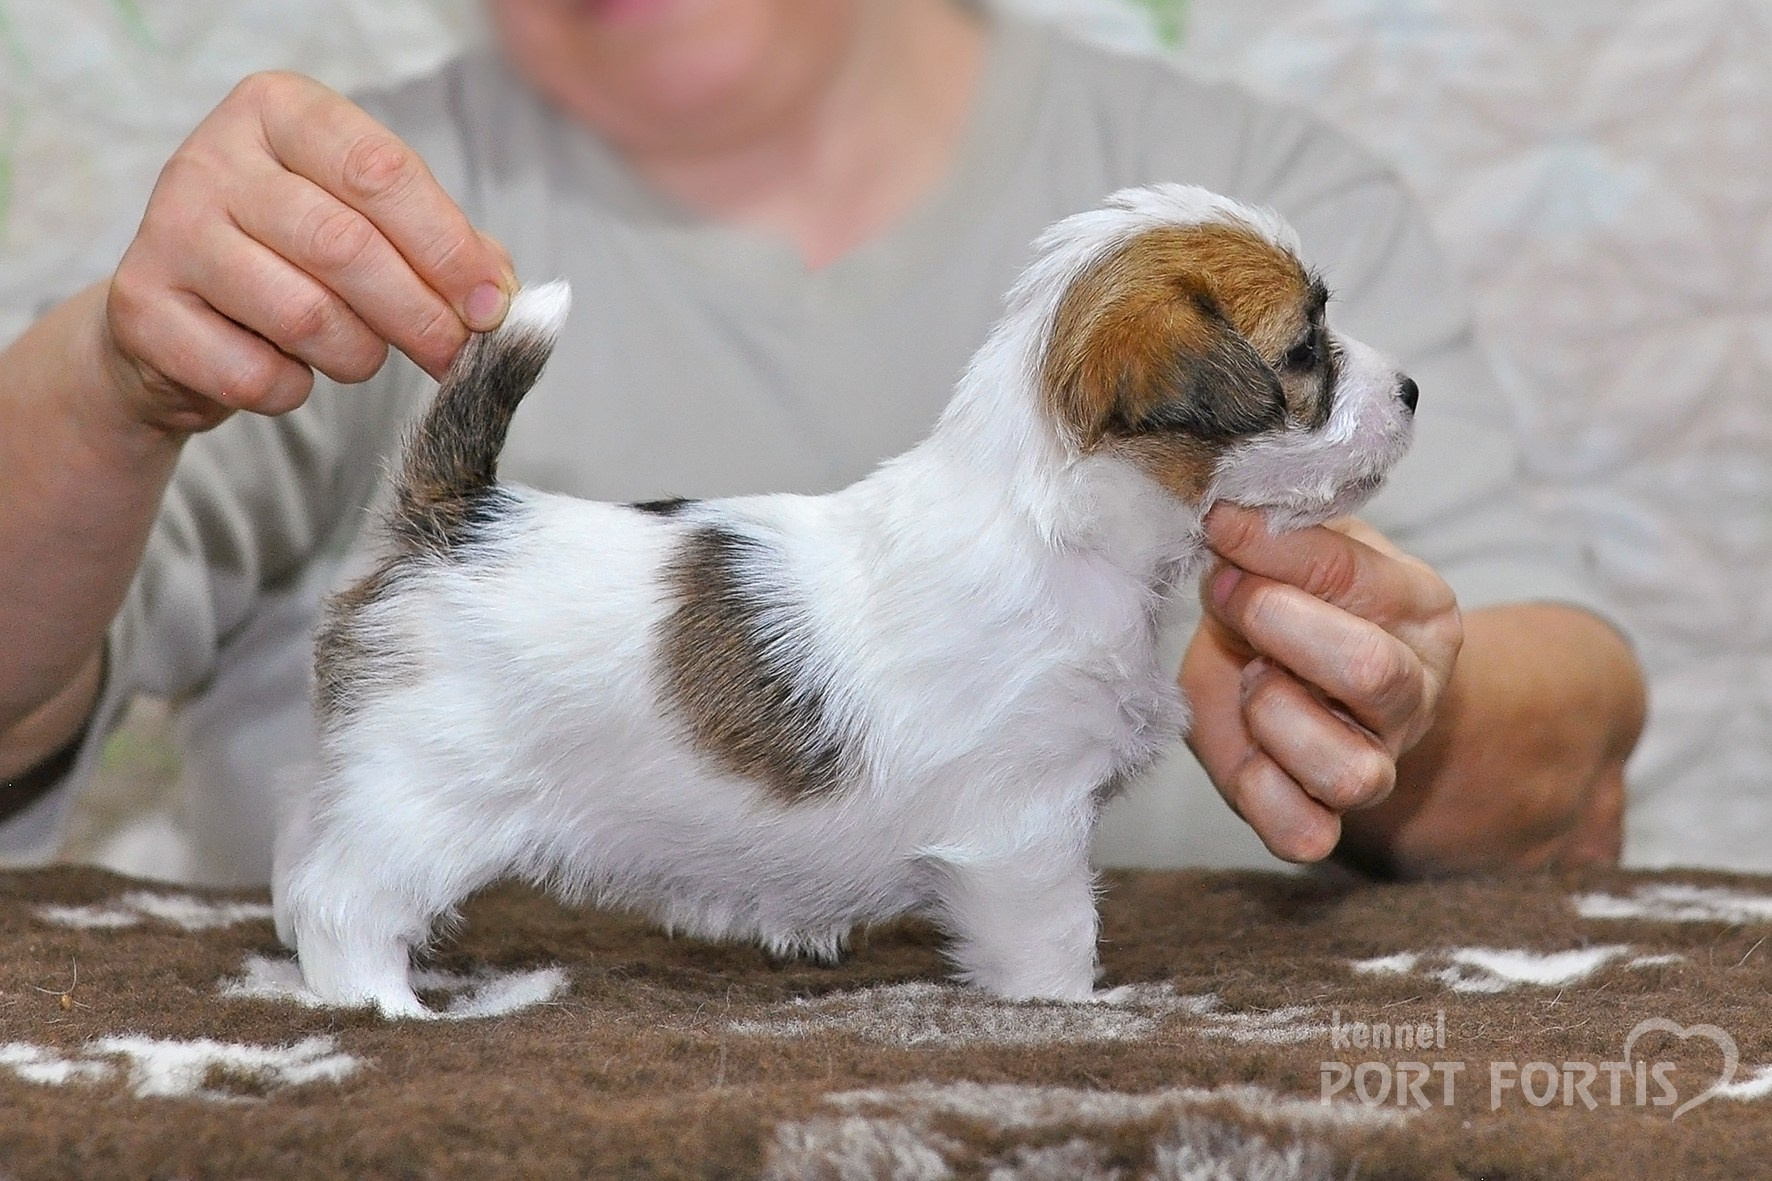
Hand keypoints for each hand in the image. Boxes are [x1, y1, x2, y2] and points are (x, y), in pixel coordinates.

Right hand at [101, 71, 515, 434]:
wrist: (177, 318)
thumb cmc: (294, 260)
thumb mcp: (370, 227)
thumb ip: (442, 247)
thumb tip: (499, 293)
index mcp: (280, 112)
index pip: (380, 170)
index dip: (448, 247)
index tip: (492, 304)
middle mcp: (212, 157)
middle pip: (346, 246)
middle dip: (421, 315)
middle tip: (454, 354)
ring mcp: (167, 229)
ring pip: (305, 316)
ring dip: (358, 356)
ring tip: (359, 353)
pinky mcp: (141, 308)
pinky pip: (255, 374)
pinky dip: (293, 388)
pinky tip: (286, 368)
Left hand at [1181, 504, 1463, 862]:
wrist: (1296, 676)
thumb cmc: (1291, 604)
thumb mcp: (1288, 555)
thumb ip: (1270, 539)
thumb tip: (1225, 509)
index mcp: (1420, 611)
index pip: (1349, 573)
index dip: (1270, 551)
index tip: (1220, 527)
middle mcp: (1413, 694)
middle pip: (1368, 672)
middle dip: (1275, 626)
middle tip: (1230, 602)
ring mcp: (1376, 764)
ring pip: (1346, 771)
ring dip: (1273, 716)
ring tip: (1252, 681)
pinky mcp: (1323, 820)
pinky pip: (1303, 834)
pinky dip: (1261, 795)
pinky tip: (1248, 752)